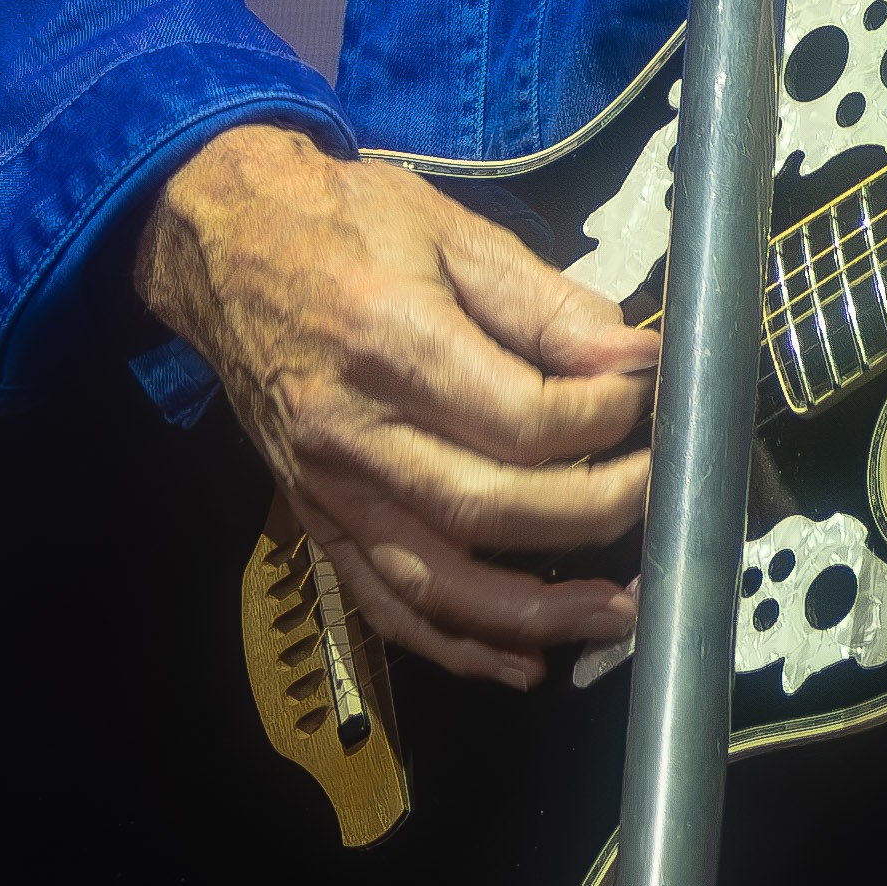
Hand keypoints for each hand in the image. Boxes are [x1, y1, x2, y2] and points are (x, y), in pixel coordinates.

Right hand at [134, 122, 657, 693]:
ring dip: (535, 613)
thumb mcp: (456, 233)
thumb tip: (640, 360)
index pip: (522, 419)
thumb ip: (550, 306)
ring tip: (619, 614)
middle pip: (489, 509)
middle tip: (663, 499)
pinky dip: (454, 645)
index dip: (606, 421)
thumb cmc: (347, 222)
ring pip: (436, 580)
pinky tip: (523, 663)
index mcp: (391, 343)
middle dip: (594, 516)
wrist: (223, 241)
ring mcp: (327, 485)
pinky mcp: (315, 516)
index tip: (655, 399)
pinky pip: (383, 601)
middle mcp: (351, 430)